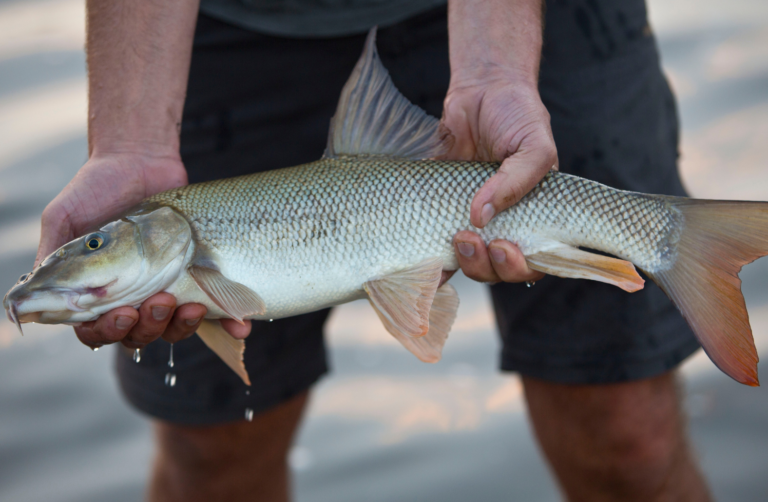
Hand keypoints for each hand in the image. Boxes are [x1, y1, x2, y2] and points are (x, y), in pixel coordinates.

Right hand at [36, 152, 251, 348]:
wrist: (140, 159)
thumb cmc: (95, 188)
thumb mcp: (65, 218)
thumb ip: (52, 256)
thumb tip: (26, 300)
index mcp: (97, 293)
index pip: (97, 331)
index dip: (109, 332)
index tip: (123, 313)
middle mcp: (131, 297)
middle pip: (139, 336)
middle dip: (150, 327)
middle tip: (160, 301)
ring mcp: (166, 288)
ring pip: (174, 328)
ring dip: (183, 325)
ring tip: (193, 305)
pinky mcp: (197, 277)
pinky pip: (215, 309)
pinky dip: (229, 323)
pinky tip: (241, 326)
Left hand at [441, 72, 556, 283]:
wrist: (482, 89)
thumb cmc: (518, 116)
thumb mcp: (534, 145)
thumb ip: (517, 181)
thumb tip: (480, 216)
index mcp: (534, 217)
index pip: (535, 260)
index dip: (521, 266)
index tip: (504, 246)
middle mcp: (505, 225)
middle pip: (499, 270)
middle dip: (487, 266)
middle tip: (472, 238)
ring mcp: (472, 221)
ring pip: (470, 263)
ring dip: (463, 261)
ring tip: (457, 236)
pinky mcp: (440, 211)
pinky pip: (435, 246)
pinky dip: (428, 260)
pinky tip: (422, 261)